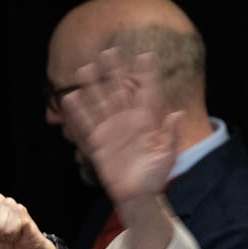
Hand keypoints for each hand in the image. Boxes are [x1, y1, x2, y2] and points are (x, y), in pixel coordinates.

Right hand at [62, 49, 182, 206]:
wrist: (138, 197)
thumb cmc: (155, 177)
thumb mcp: (167, 156)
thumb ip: (170, 135)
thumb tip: (177, 114)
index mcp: (146, 122)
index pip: (147, 93)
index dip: (147, 75)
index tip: (146, 55)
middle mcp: (127, 122)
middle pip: (119, 91)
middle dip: (115, 72)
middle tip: (110, 51)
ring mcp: (111, 130)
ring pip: (100, 102)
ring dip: (93, 86)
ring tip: (86, 68)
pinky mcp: (98, 143)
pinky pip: (86, 125)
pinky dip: (78, 113)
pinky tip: (70, 98)